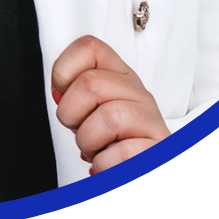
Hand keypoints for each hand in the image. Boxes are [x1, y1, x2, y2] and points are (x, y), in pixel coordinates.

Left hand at [51, 35, 169, 173]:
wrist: (145, 172)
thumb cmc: (116, 143)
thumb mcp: (92, 110)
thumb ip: (76, 94)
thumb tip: (59, 92)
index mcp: (119, 75)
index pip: (89, 47)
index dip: (64, 71)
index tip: (63, 96)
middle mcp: (138, 92)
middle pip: (90, 83)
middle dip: (71, 114)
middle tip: (79, 130)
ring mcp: (151, 120)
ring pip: (110, 117)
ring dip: (89, 142)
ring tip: (95, 151)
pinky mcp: (159, 149)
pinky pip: (124, 153)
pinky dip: (105, 165)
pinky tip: (108, 165)